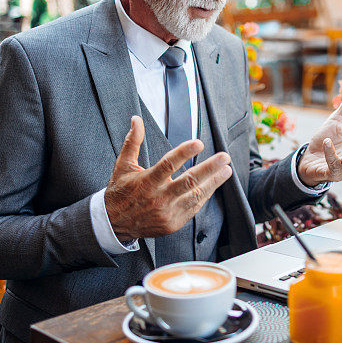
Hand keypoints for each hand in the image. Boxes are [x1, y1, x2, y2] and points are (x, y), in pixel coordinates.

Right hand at [104, 116, 232, 239]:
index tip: (199, 143)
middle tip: (224, 157)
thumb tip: (137, 119)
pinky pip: (193, 208)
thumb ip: (133, 141)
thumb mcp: (123, 165)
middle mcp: (159, 198)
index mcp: (146, 181)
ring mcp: (167, 212)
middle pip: (188, 181)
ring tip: (226, 170)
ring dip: (213, 182)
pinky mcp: (173, 223)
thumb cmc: (120, 192)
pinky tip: (213, 185)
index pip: (168, 164)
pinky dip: (205, 195)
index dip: (184, 152)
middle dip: (209, 168)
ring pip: (195, 195)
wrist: (115, 223)